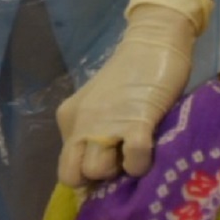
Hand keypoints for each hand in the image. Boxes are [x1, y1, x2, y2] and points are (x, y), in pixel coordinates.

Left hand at [56, 0, 213, 186]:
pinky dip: (142, 163)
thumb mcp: (101, 105)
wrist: (154, 41)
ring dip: (120, 171)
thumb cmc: (132, 74)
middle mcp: (80, 122)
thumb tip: (105, 172)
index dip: (87, 174)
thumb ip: (95, 131)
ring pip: (97, 170)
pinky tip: (150, 150)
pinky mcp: (137, 120)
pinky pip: (133, 159)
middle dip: (97, 178)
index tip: (108, 166)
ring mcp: (106, 122)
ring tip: (136, 153)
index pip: (66, 167)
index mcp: (69, 117)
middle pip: (72, 175)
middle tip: (120, 163)